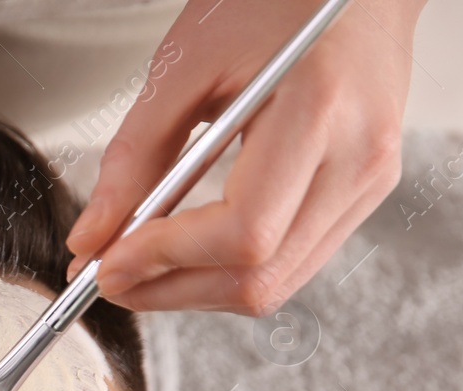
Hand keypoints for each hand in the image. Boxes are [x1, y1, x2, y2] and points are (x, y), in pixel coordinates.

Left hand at [65, 0, 426, 316]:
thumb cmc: (272, 2)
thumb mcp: (185, 65)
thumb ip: (134, 156)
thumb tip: (92, 239)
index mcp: (320, 111)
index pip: (244, 232)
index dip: (166, 258)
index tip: (108, 264)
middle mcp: (360, 158)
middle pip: (259, 276)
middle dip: (171, 290)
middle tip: (109, 278)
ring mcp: (370, 181)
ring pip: (276, 284)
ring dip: (196, 290)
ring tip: (140, 267)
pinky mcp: (364, 193)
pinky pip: (291, 263)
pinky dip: (229, 271)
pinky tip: (188, 251)